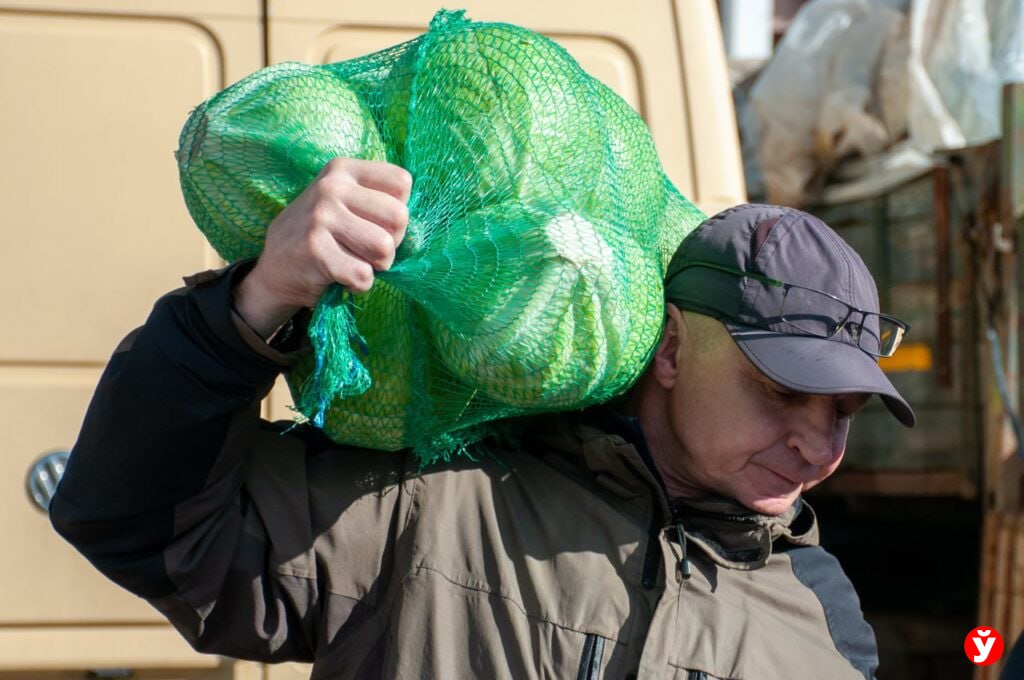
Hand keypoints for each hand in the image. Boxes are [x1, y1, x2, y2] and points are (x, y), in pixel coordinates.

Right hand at [233, 158, 411, 336]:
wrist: (277, 265)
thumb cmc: (325, 234)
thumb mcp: (347, 204)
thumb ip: (381, 204)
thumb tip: (421, 235)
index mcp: (344, 169)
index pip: (402, 182)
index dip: (397, 211)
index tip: (374, 222)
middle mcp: (332, 187)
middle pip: (399, 217)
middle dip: (391, 243)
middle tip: (366, 249)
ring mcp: (321, 217)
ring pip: (384, 248)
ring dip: (376, 266)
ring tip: (354, 261)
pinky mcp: (315, 250)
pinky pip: (363, 275)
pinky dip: (359, 284)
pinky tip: (341, 276)